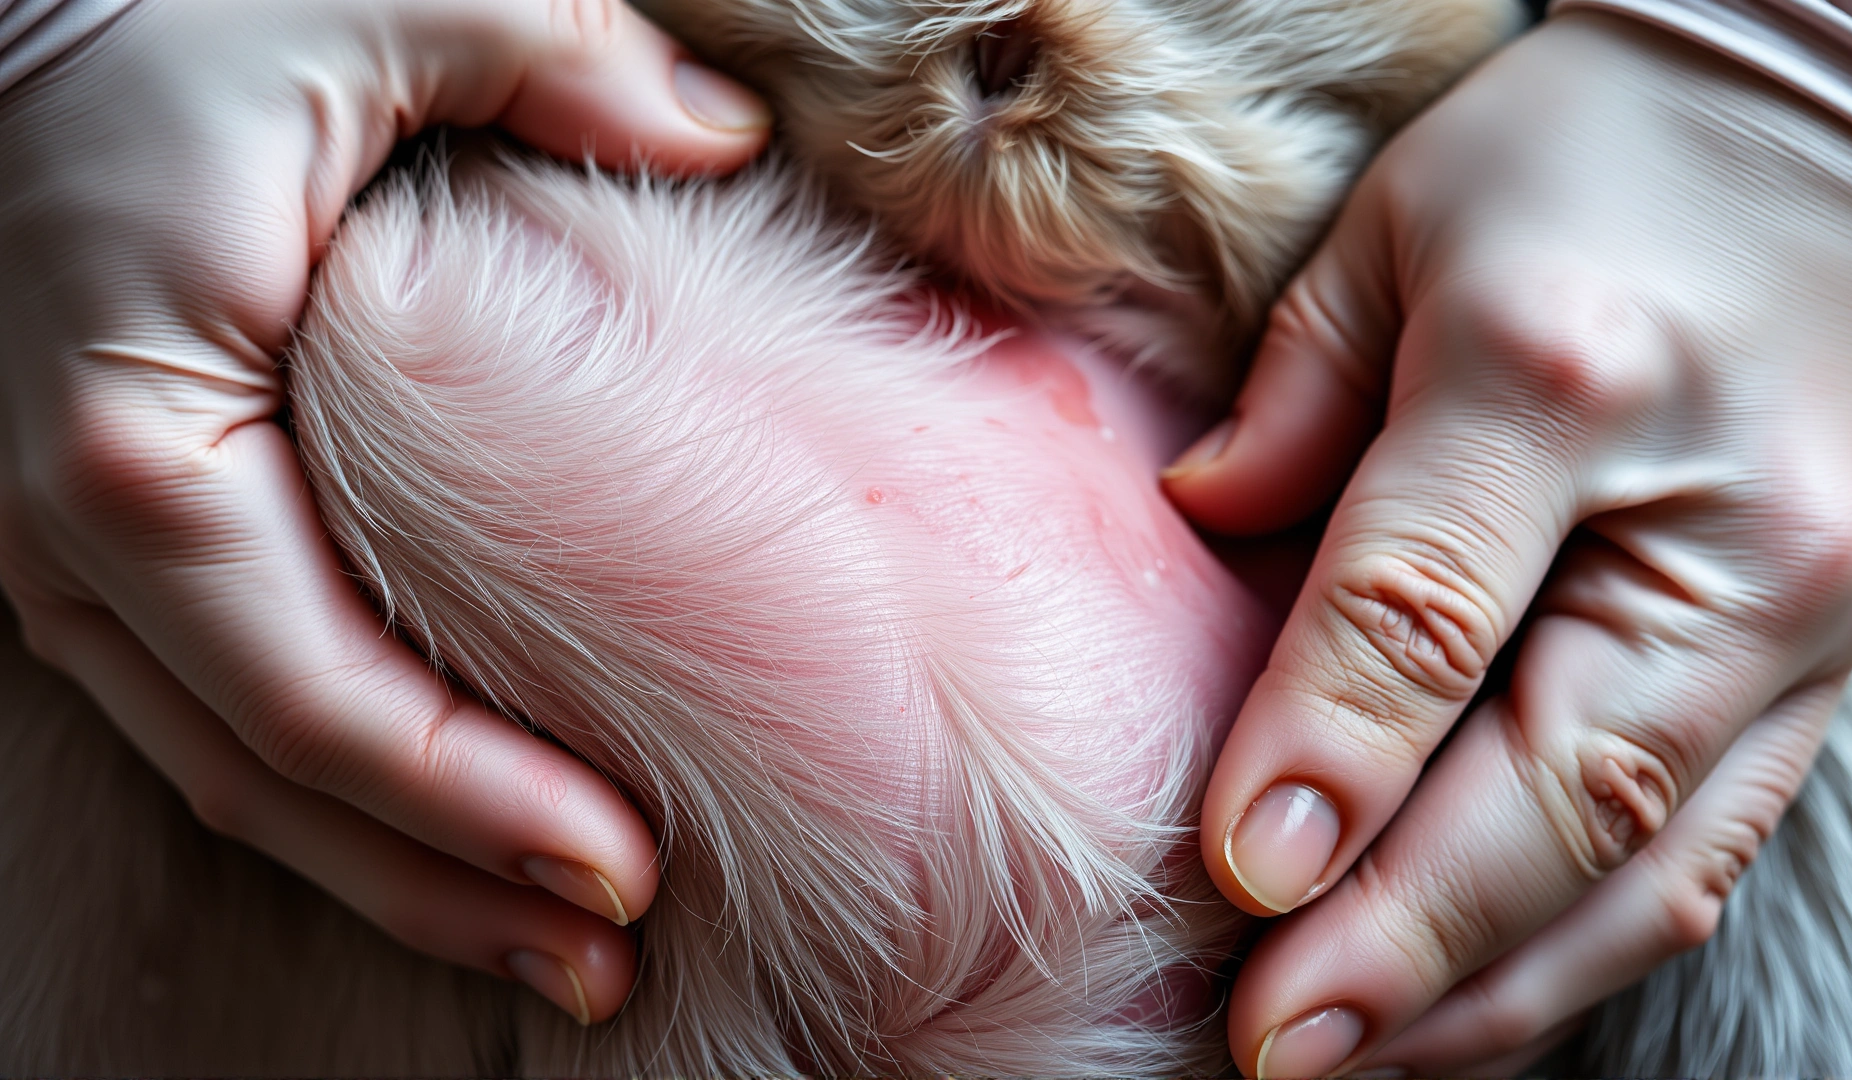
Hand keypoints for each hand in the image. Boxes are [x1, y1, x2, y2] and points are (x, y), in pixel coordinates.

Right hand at [0, 0, 767, 1023]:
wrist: (6, 5)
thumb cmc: (159, 0)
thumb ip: (556, 58)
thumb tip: (720, 138)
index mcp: (132, 433)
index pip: (309, 688)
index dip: (466, 800)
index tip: (622, 865)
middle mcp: (73, 530)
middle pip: (272, 777)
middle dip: (445, 887)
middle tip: (610, 958)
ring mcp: (73, 552)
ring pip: (234, 772)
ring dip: (399, 871)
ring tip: (559, 946)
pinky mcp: (113, 542)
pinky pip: (224, 708)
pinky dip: (346, 793)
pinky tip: (456, 831)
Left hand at [1162, 13, 1851, 1074]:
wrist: (1837, 116)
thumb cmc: (1588, 153)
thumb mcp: (1398, 226)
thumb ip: (1293, 392)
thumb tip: (1196, 530)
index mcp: (1568, 374)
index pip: (1429, 608)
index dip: (1329, 757)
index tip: (1237, 879)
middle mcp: (1722, 523)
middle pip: (1562, 784)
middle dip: (1408, 945)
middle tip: (1273, 1050)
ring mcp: (1808, 609)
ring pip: (1652, 859)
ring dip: (1492, 988)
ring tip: (1350, 1062)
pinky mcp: (1835, 656)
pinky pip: (1712, 842)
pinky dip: (1586, 942)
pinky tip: (1477, 999)